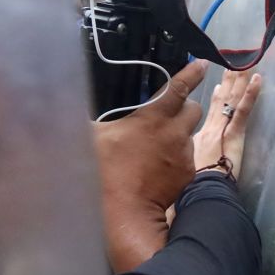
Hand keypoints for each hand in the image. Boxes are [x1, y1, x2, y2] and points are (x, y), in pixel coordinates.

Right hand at [95, 60, 204, 211]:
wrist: (127, 210)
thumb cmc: (105, 171)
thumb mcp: (92, 137)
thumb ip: (92, 118)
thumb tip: (72, 105)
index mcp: (153, 117)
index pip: (178, 87)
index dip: (192, 73)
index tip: (202, 63)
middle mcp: (175, 133)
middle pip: (194, 109)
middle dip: (186, 107)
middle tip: (169, 114)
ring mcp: (185, 155)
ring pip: (189, 135)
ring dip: (178, 136)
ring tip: (156, 148)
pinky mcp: (188, 174)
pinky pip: (186, 159)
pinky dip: (177, 158)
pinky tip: (159, 168)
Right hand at [193, 69, 261, 179]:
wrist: (199, 192)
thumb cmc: (193, 188)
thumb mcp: (188, 168)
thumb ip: (191, 158)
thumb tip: (187, 156)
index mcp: (200, 137)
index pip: (211, 112)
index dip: (217, 97)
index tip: (221, 85)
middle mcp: (210, 128)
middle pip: (220, 100)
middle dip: (228, 81)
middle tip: (233, 63)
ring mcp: (222, 129)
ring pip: (231, 100)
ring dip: (238, 80)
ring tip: (245, 63)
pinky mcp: (234, 134)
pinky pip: (243, 110)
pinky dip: (250, 94)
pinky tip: (256, 79)